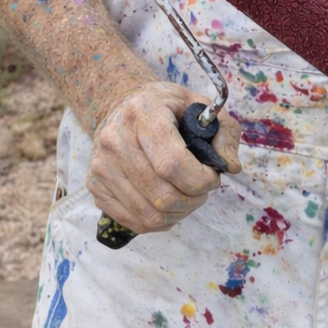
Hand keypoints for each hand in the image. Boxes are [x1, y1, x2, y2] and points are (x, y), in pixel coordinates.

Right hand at [87, 83, 241, 234]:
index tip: (213, 176)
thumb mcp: (200, 105)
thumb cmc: (166, 107)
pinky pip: (134, 222)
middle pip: (162, 195)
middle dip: (194, 199)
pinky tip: (169, 205)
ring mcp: (102, 166)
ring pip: (149, 215)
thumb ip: (223, 132)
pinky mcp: (96, 188)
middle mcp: (115, 139)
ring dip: (179, 213)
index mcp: (143, 112)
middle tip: (203, 188)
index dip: (199, 179)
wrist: (123, 106)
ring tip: (188, 196)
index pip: (171, 162)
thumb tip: (230, 167)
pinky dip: (160, 222)